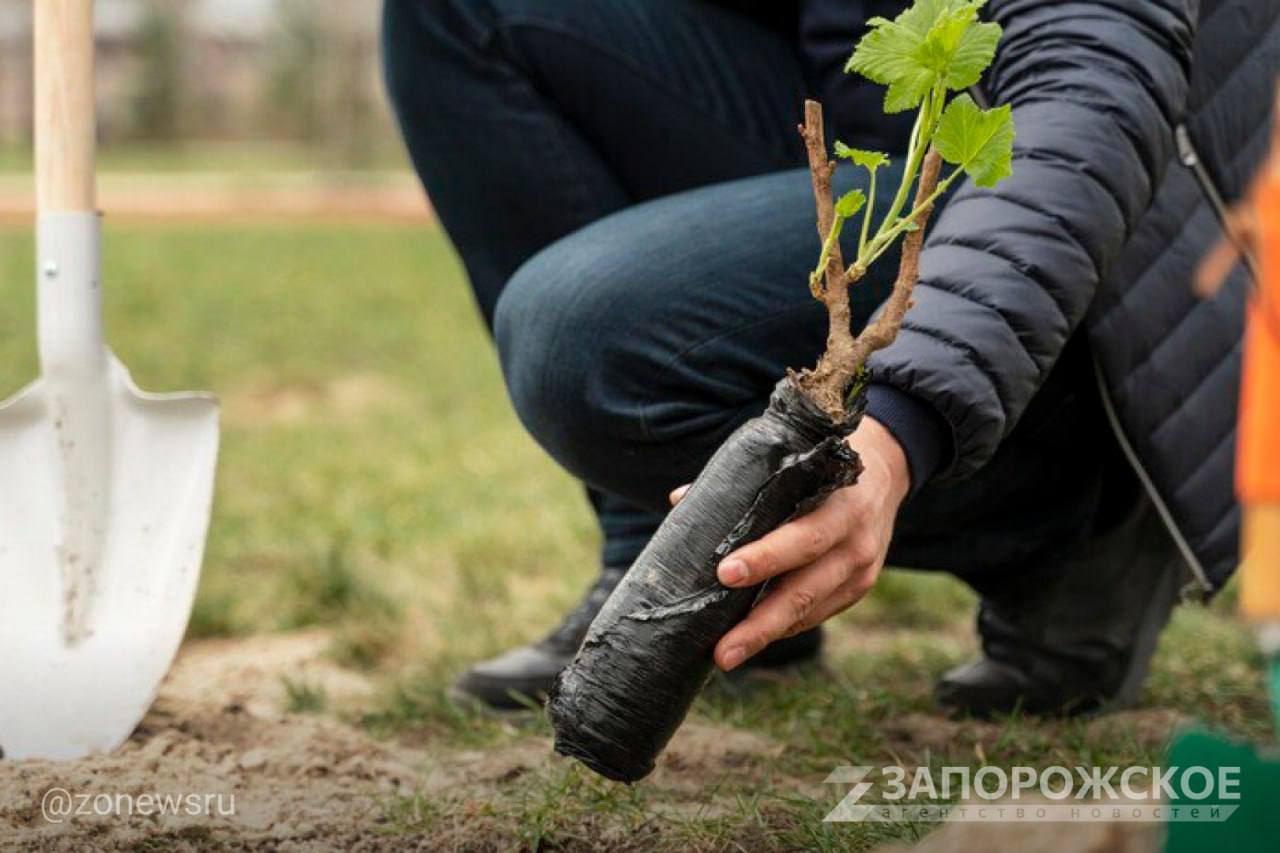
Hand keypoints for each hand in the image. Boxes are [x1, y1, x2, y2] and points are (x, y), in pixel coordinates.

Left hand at [668, 416, 909, 670]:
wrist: (884, 471)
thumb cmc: (818, 464)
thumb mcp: (792, 462)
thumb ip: (742, 484)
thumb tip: (680, 500)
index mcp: (840, 504)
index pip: (802, 537)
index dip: (765, 558)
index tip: (724, 574)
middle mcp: (856, 541)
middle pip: (804, 589)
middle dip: (760, 622)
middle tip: (721, 649)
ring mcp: (861, 570)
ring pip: (809, 610)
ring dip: (766, 634)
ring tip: (725, 655)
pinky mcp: (858, 588)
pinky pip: (816, 613)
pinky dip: (783, 625)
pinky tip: (753, 635)